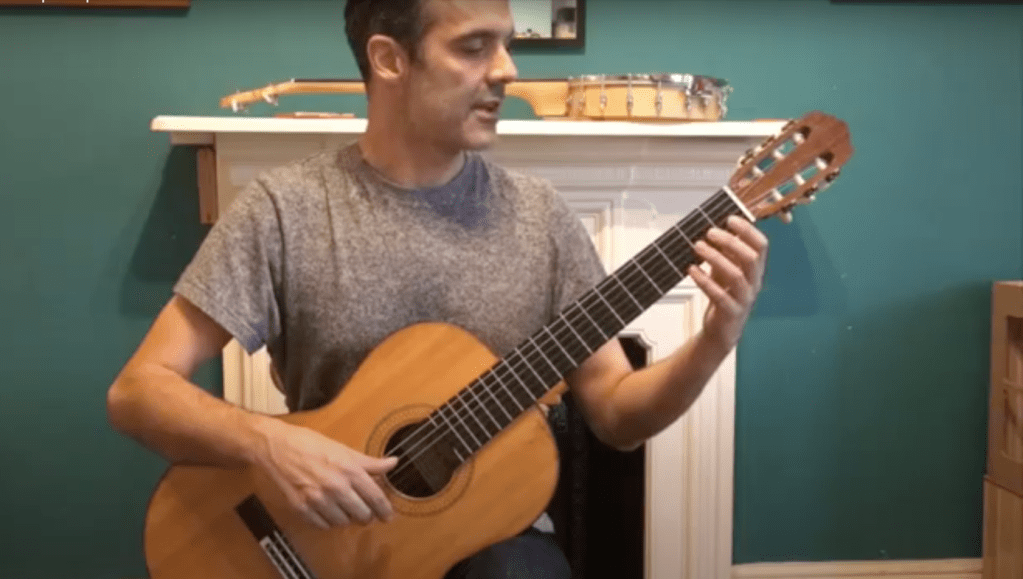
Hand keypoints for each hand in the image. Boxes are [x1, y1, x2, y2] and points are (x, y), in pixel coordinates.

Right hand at [253, 421, 397, 529]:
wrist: (277, 446)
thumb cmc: (311, 444)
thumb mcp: (344, 449)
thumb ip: (370, 462)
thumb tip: (393, 463)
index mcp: (349, 470)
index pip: (375, 497)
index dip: (385, 510)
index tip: (388, 516)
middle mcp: (335, 486)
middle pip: (362, 514)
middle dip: (367, 516)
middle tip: (365, 513)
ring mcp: (318, 499)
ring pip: (343, 522)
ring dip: (347, 518)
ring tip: (345, 509)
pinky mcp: (302, 508)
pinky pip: (323, 525)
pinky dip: (328, 521)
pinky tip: (328, 511)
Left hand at [688, 216, 768, 349]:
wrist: (720, 331)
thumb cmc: (723, 296)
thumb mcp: (724, 271)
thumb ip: (723, 253)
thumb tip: (714, 228)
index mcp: (755, 270)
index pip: (761, 245)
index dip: (747, 230)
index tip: (729, 218)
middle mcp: (754, 283)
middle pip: (751, 258)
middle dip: (730, 241)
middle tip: (709, 232)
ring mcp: (744, 299)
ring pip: (736, 275)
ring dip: (715, 258)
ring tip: (697, 246)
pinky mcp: (731, 313)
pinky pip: (719, 295)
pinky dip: (704, 280)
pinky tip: (691, 269)